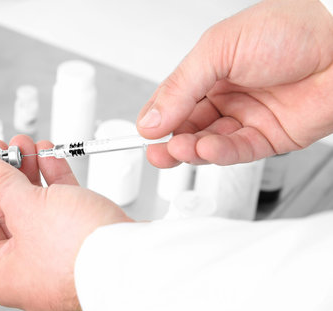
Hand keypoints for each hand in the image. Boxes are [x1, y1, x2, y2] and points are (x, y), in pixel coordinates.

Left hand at [0, 135, 131, 310]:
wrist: (137, 264)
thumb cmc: (82, 253)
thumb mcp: (27, 209)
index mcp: (3, 272)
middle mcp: (28, 268)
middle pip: (4, 213)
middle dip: (3, 174)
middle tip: (0, 147)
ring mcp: (57, 256)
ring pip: (34, 207)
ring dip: (29, 172)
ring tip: (26, 144)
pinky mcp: (82, 241)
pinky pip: (60, 207)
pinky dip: (55, 181)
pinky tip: (50, 157)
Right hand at [138, 0, 332, 166]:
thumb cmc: (290, 31)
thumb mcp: (218, 49)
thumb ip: (181, 86)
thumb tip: (151, 118)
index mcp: (213, 69)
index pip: (176, 99)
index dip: (159, 117)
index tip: (144, 131)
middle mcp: (229, 94)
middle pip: (190, 126)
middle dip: (171, 141)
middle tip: (156, 151)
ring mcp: (248, 117)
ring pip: (210, 142)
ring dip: (192, 149)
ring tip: (178, 150)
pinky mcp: (269, 137)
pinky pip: (237, 151)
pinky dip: (219, 154)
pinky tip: (205, 149)